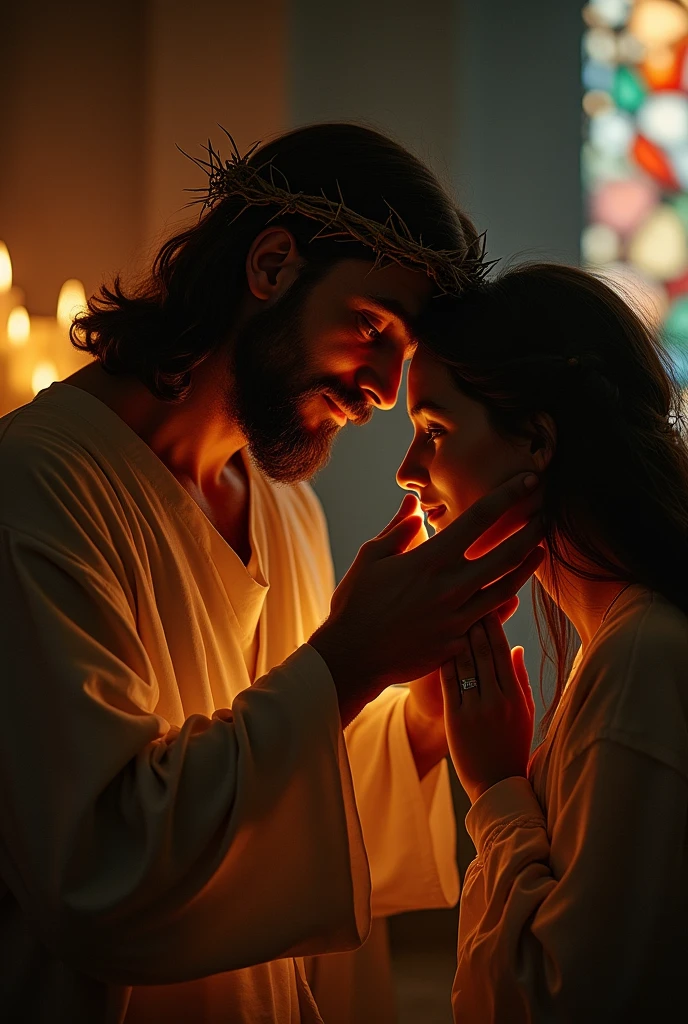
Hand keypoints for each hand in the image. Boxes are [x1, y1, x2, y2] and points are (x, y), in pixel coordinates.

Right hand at [309, 473, 542, 725]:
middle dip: (532, 531)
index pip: (480, 518)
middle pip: (507, 553)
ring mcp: (458, 616)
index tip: (529, 481)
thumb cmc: (356, 603)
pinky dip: (506, 601)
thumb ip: (398, 528)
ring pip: (507, 587)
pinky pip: (492, 618)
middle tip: (546, 516)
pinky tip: (514, 590)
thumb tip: (414, 503)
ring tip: (541, 549)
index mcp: (430, 558)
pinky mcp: (459, 640)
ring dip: (527, 566)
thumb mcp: (371, 557)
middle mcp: (451, 585)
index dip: (509, 495)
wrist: (353, 656)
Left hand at [440, 613, 535, 803]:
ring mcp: (476, 709)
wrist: (496, 786)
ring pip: (465, 662)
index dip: (493, 625)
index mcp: (516, 696)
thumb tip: (516, 648)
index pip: (503, 651)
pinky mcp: (456, 719)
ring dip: (456, 635)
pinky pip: (449, 682)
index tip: (486, 603)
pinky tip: (435, 641)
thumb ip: (519, 679)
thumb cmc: (513, 747)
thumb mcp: (525, 713)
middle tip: (462, 597)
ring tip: (447, 612)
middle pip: (484, 651)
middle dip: (473, 621)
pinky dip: (443, 659)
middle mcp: (497, 700)